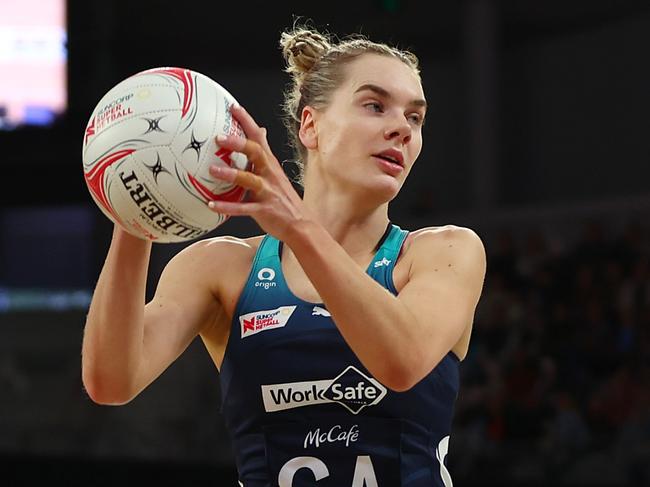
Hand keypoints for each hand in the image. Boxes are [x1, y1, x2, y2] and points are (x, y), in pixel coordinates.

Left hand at [207, 104, 308, 240]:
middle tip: (219, 137)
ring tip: (212, 170)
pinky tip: (211, 204)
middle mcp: (270, 175)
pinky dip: (227, 207)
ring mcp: (268, 192)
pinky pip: (243, 208)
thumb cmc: (283, 199)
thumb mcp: (276, 172)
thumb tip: (260, 130)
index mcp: (270, 164)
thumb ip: (264, 153)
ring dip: (231, 174)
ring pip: (249, 180)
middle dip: (238, 143)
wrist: (300, 224)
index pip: (259, 138)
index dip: (247, 122)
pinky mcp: (264, 210)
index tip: (233, 107)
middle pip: (256, 153)